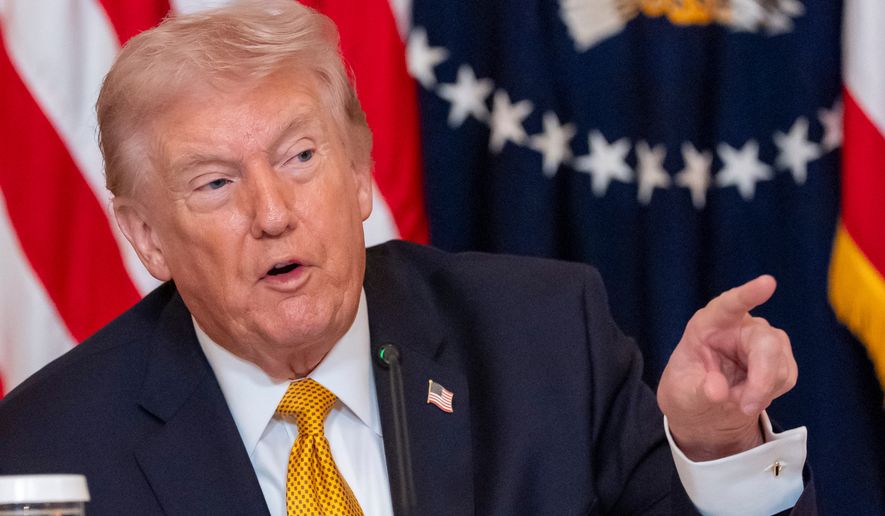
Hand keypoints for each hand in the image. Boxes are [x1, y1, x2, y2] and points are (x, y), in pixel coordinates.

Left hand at [657, 275, 797, 460]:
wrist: (704, 406)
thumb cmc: (687, 389)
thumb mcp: (681, 394)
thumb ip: (698, 391)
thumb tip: (717, 390)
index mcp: (709, 324)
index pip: (729, 304)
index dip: (748, 294)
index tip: (768, 283)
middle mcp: (740, 325)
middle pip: (766, 342)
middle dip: (762, 378)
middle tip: (747, 407)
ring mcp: (763, 339)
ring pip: (780, 364)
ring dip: (761, 391)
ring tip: (735, 400)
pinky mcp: (781, 357)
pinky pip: (786, 377)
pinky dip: (768, 394)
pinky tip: (750, 395)